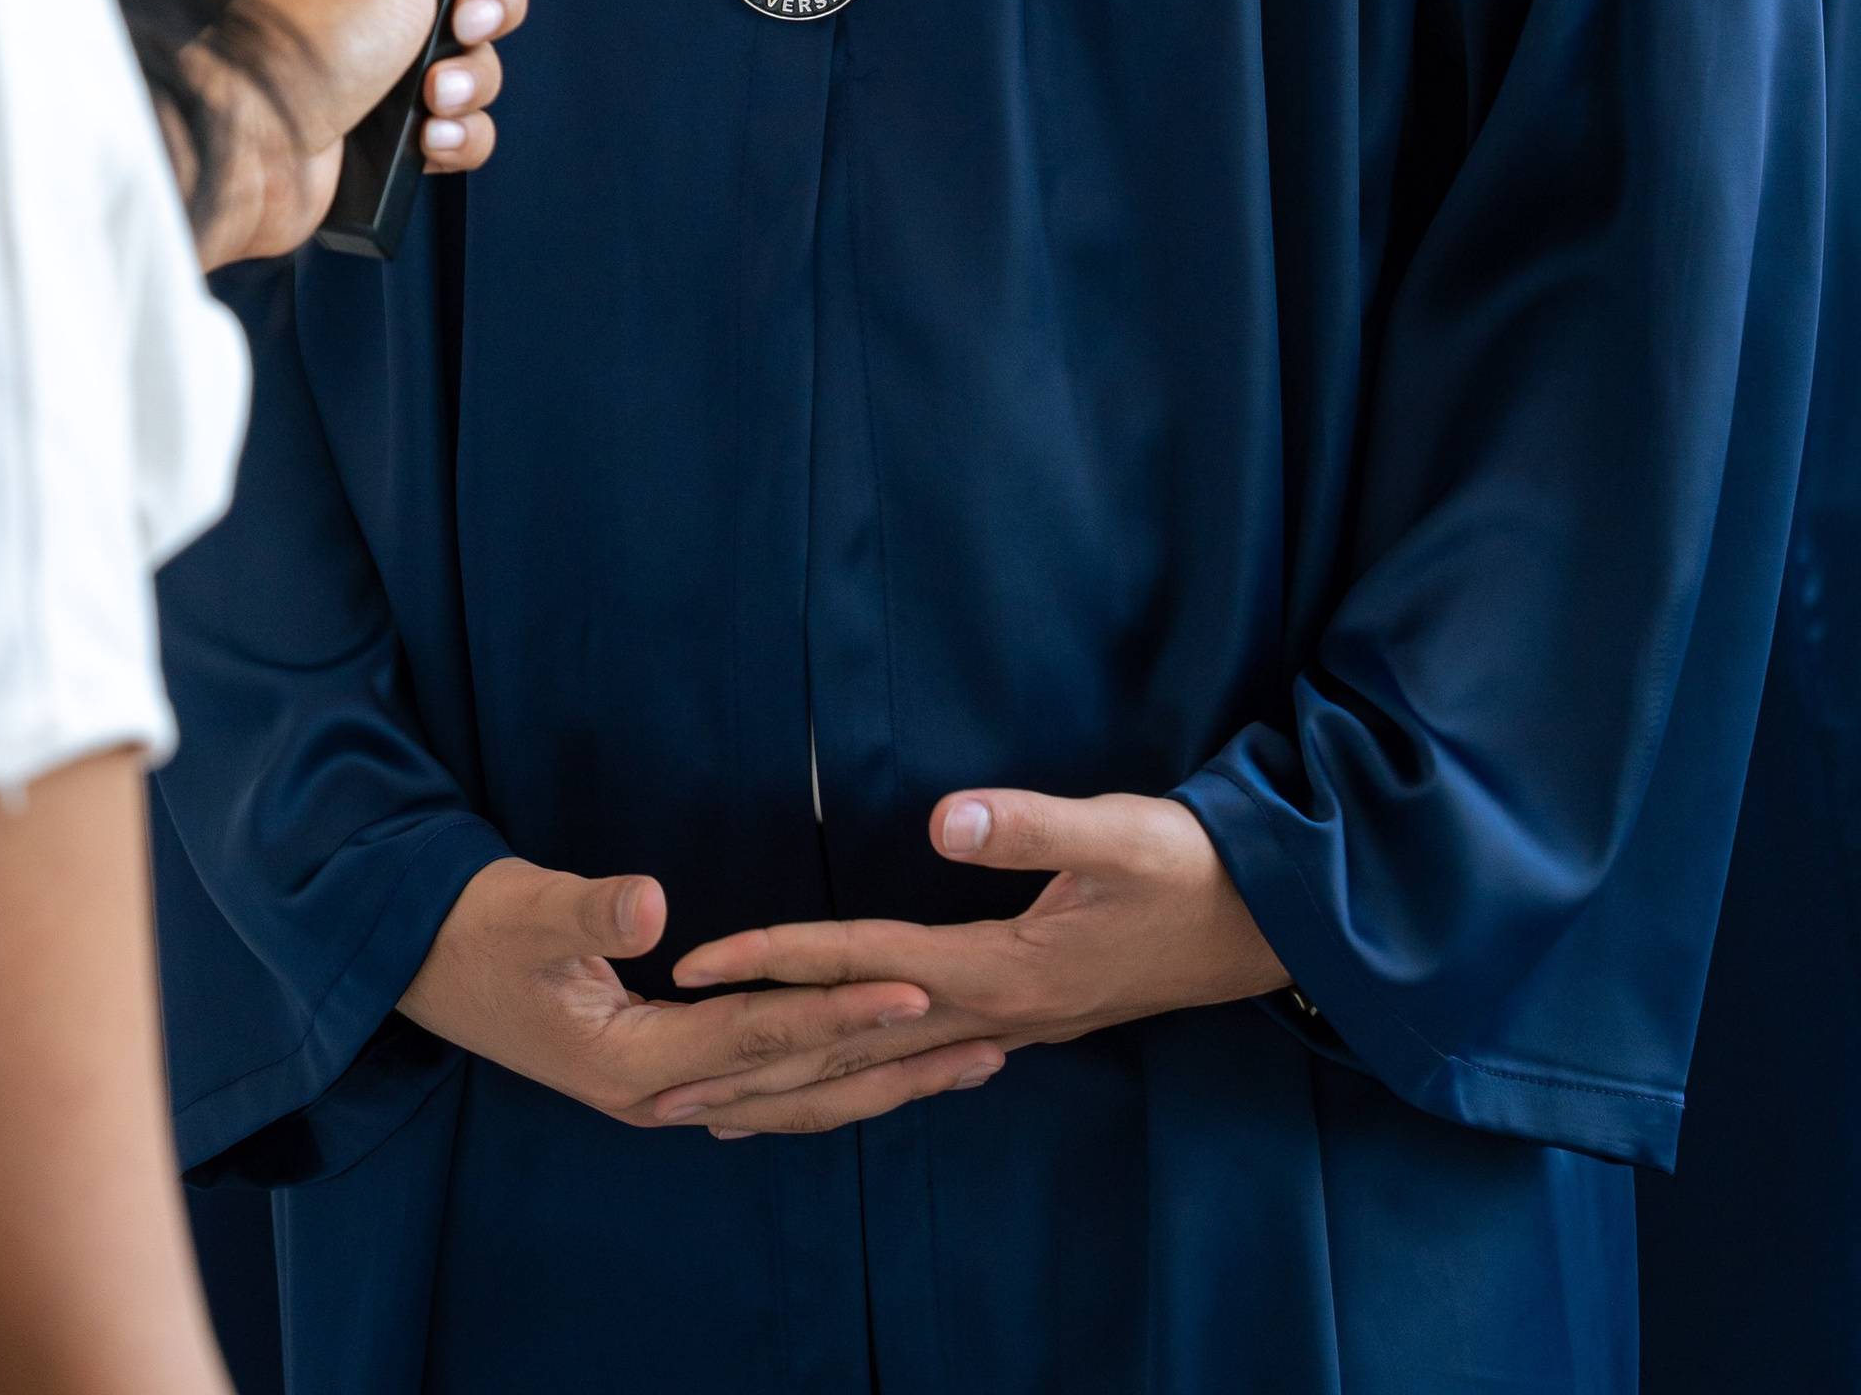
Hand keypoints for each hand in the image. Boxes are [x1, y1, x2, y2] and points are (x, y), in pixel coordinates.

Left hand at [189, 0, 552, 262]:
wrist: (256, 154)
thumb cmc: (303, 43)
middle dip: (490, 16)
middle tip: (460, 25)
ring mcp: (386, 59)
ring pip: (477, 60)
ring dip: (470, 84)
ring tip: (431, 99)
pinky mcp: (392, 123)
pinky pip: (461, 124)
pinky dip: (456, 135)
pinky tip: (428, 140)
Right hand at [397, 857, 1007, 1135]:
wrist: (413, 962)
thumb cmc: (469, 931)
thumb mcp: (524, 911)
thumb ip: (589, 911)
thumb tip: (654, 906)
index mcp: (636, 1064)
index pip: (762, 1038)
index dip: (840, 1011)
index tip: (916, 990)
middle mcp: (661, 1095)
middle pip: (798, 1090)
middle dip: (893, 1067)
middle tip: (987, 1043)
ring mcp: (663, 1094)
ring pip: (791, 1103)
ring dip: (878, 1084)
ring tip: (962, 1064)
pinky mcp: (663, 1074)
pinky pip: (764, 1090)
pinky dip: (827, 1082)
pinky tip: (870, 1075)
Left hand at [671, 791, 1284, 1128]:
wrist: (1269, 922)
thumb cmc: (1192, 866)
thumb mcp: (1118, 831)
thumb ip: (1030, 825)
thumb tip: (945, 818)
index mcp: (998, 969)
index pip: (858, 965)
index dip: (775, 959)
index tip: (695, 969)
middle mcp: (992, 1013)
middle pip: (850, 1047)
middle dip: (753, 1066)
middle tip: (659, 1094)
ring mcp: (1011, 1025)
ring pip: (879, 1070)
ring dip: (796, 1088)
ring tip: (718, 1110)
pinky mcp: (1027, 1016)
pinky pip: (917, 1063)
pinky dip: (862, 1076)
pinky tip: (842, 1081)